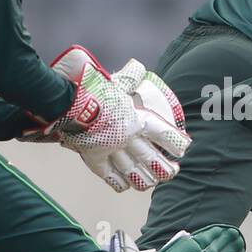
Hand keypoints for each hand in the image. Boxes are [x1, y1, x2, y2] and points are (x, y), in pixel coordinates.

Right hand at [35, 46, 190, 191]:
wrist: (68, 104)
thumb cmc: (93, 91)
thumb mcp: (115, 82)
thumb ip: (129, 76)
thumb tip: (137, 66)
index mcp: (136, 119)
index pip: (163, 134)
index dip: (175, 143)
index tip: (183, 148)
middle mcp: (127, 138)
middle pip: (152, 160)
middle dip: (166, 169)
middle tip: (173, 171)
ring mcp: (111, 151)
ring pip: (135, 172)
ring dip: (146, 180)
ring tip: (153, 182)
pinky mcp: (95, 159)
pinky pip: (111, 177)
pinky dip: (120, 183)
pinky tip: (126, 185)